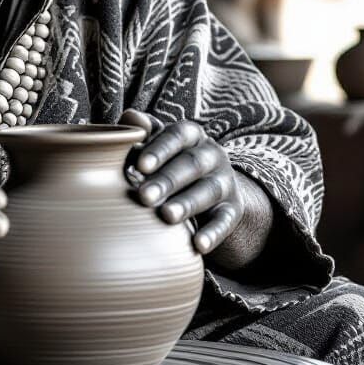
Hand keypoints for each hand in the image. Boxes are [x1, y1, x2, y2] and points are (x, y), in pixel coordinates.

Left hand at [120, 109, 244, 254]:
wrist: (207, 188)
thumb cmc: (167, 162)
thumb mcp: (156, 144)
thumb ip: (142, 131)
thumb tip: (130, 119)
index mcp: (191, 135)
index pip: (177, 135)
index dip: (160, 149)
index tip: (140, 165)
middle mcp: (212, 155)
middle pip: (191, 165)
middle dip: (167, 180)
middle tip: (144, 196)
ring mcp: (225, 182)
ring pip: (208, 191)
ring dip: (187, 204)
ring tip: (166, 216)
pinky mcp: (233, 209)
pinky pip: (226, 221)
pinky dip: (214, 233)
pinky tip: (198, 245)